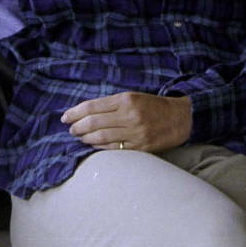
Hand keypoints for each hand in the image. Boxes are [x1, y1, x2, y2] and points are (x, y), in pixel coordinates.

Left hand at [61, 92, 191, 152]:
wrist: (179, 119)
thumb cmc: (152, 106)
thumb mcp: (132, 97)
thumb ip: (111, 104)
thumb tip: (85, 113)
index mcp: (126, 99)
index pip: (92, 106)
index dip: (75, 112)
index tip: (65, 117)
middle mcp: (129, 115)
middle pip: (94, 122)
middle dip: (77, 127)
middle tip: (71, 129)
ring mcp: (135, 133)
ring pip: (101, 137)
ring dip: (86, 138)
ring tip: (80, 137)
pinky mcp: (140, 147)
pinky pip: (114, 149)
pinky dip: (100, 147)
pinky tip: (93, 145)